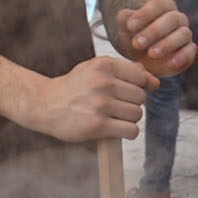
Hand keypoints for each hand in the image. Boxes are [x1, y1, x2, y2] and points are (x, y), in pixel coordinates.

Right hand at [29, 52, 157, 143]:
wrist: (44, 104)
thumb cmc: (73, 88)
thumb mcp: (94, 69)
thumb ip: (123, 70)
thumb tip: (153, 80)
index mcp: (103, 65)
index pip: (140, 75)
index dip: (143, 85)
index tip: (137, 91)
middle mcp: (102, 83)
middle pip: (140, 97)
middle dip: (132, 103)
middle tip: (116, 106)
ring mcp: (100, 104)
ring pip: (137, 114)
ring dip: (129, 119)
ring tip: (113, 117)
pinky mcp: (97, 125)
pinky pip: (130, 130)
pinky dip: (127, 132)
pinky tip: (116, 129)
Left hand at [114, 0, 195, 77]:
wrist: (142, 57)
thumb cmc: (134, 37)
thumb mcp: (125, 29)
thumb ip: (124, 20)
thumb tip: (125, 15)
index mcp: (163, 6)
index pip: (158, 4)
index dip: (145, 14)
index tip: (130, 26)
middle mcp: (177, 17)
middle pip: (172, 18)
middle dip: (154, 31)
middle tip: (137, 43)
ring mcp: (185, 34)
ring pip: (183, 34)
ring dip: (167, 44)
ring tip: (151, 54)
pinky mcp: (189, 51)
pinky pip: (190, 51)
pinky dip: (182, 57)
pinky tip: (169, 64)